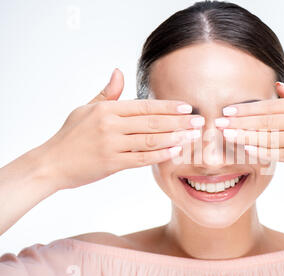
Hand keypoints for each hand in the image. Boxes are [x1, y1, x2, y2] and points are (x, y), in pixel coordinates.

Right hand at [36, 68, 203, 189]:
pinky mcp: (112, 163)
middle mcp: (111, 125)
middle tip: (199, 121)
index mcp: (107, 110)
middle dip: (179, 122)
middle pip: (152, 122)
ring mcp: (112, 145)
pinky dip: (159, 155)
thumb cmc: (70, 136)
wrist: (51, 163)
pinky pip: (141, 159)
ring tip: (193, 136)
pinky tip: (175, 152)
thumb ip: (107, 94)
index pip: (144, 106)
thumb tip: (119, 71)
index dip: (168, 107)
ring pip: (150, 140)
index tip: (187, 107)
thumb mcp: (85, 109)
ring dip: (175, 138)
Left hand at [215, 82, 283, 174]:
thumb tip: (278, 88)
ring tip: (228, 138)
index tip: (228, 112)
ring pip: (273, 137)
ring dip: (248, 137)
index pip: (271, 106)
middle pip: (268, 119)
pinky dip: (266, 152)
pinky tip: (250, 152)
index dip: (247, 109)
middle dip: (241, 122)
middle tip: (219, 124)